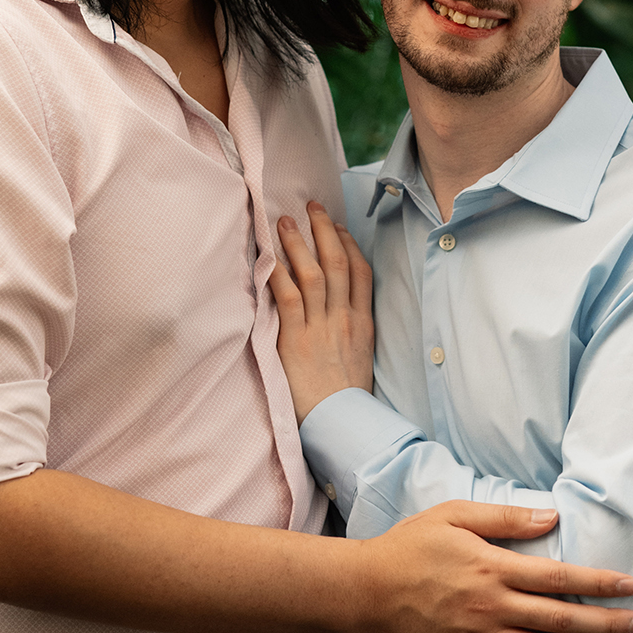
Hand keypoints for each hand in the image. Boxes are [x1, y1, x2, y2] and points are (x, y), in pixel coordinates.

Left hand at [271, 201, 373, 423]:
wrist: (342, 425)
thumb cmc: (346, 399)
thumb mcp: (360, 360)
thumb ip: (351, 333)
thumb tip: (339, 315)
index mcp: (362, 323)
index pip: (361, 272)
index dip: (348, 244)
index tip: (337, 227)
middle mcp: (344, 319)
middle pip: (337, 263)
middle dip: (324, 231)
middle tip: (312, 206)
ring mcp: (322, 327)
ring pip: (313, 273)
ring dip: (299, 243)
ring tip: (285, 221)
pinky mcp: (297, 340)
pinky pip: (288, 298)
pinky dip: (280, 274)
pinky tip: (270, 258)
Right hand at [355, 500, 632, 632]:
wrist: (368, 591)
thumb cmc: (411, 547)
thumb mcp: (455, 515)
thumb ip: (506, 517)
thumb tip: (552, 517)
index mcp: (493, 567)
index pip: (559, 578)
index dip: (598, 583)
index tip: (630, 586)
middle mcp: (493, 608)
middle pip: (562, 620)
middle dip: (608, 624)